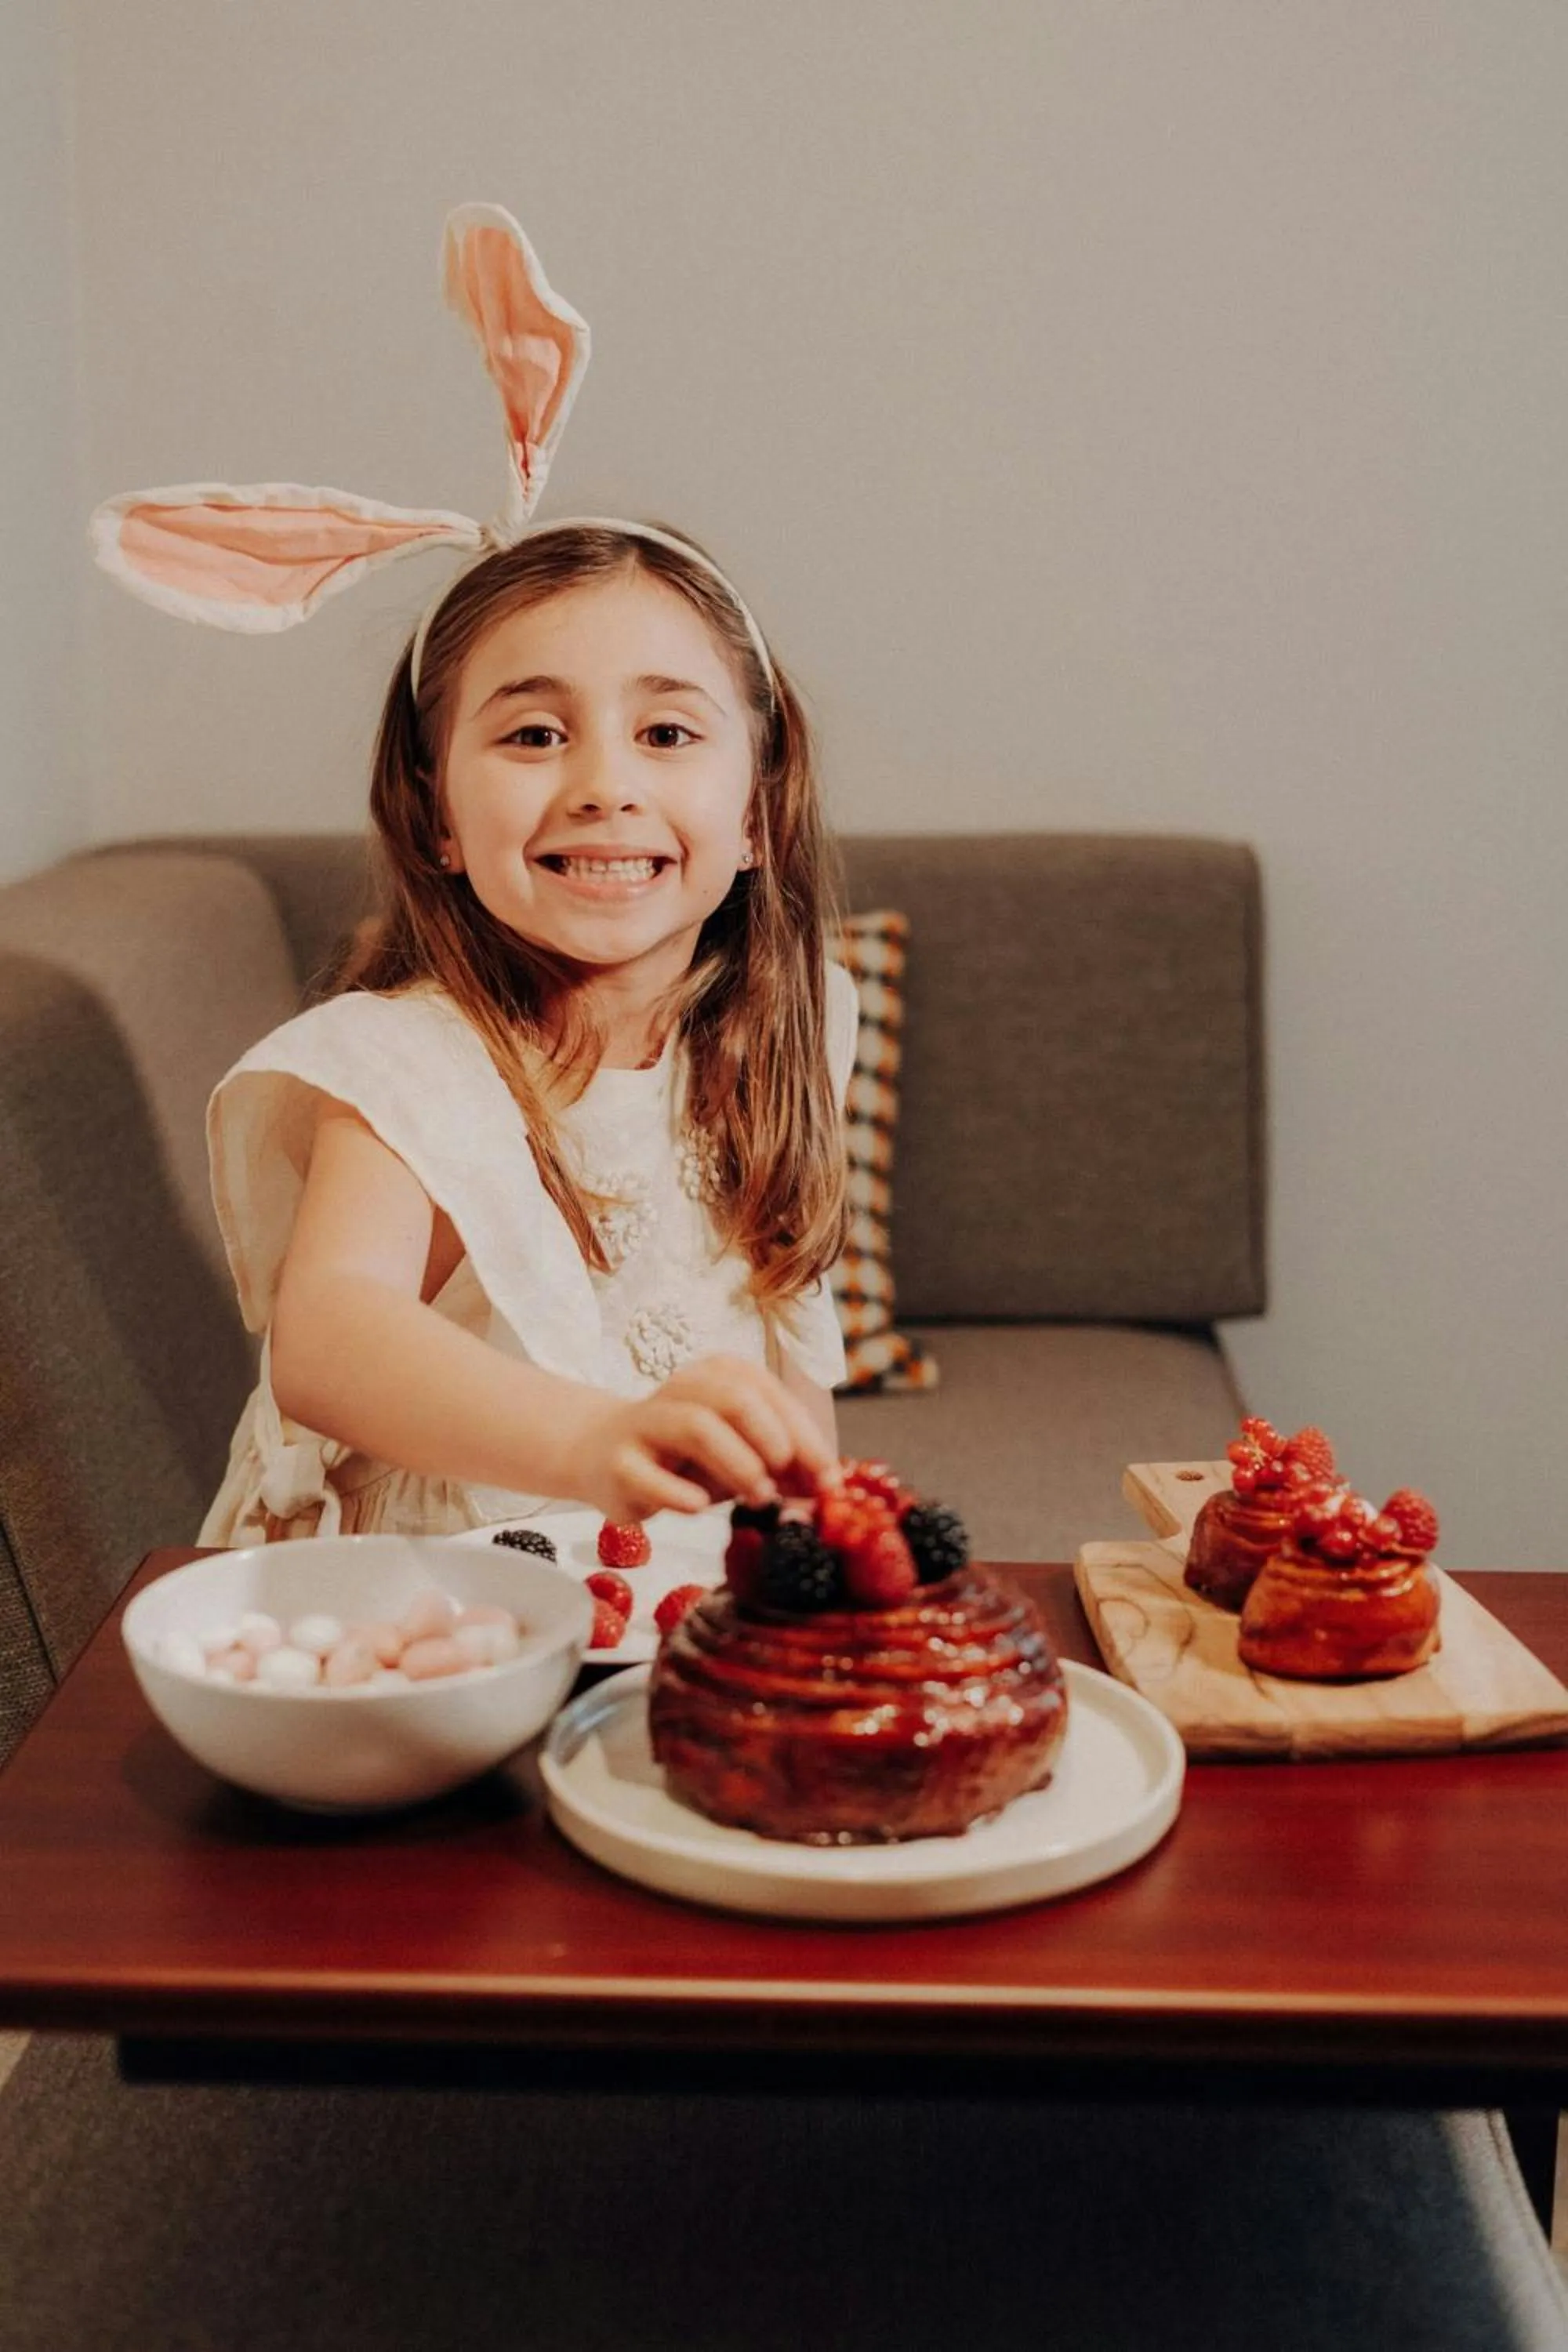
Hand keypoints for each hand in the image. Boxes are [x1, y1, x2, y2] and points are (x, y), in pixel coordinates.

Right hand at [566, 1354, 835, 1523]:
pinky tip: (699, 1506)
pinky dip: (679, 1492)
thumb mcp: (740, 1454)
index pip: (769, 1394)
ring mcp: (645, 1422)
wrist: (602, 1453)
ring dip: (737, 1464)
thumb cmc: (686, 1455)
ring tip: (759, 1497)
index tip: (831, 1480)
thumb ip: (782, 1467)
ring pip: (695, 1424)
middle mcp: (681, 1387)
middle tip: (790, 1480)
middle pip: (735, 1398)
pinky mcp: (618, 1462)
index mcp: (718, 1374)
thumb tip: (830, 1493)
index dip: (806, 1436)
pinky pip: (648, 1474)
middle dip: (773, 1440)